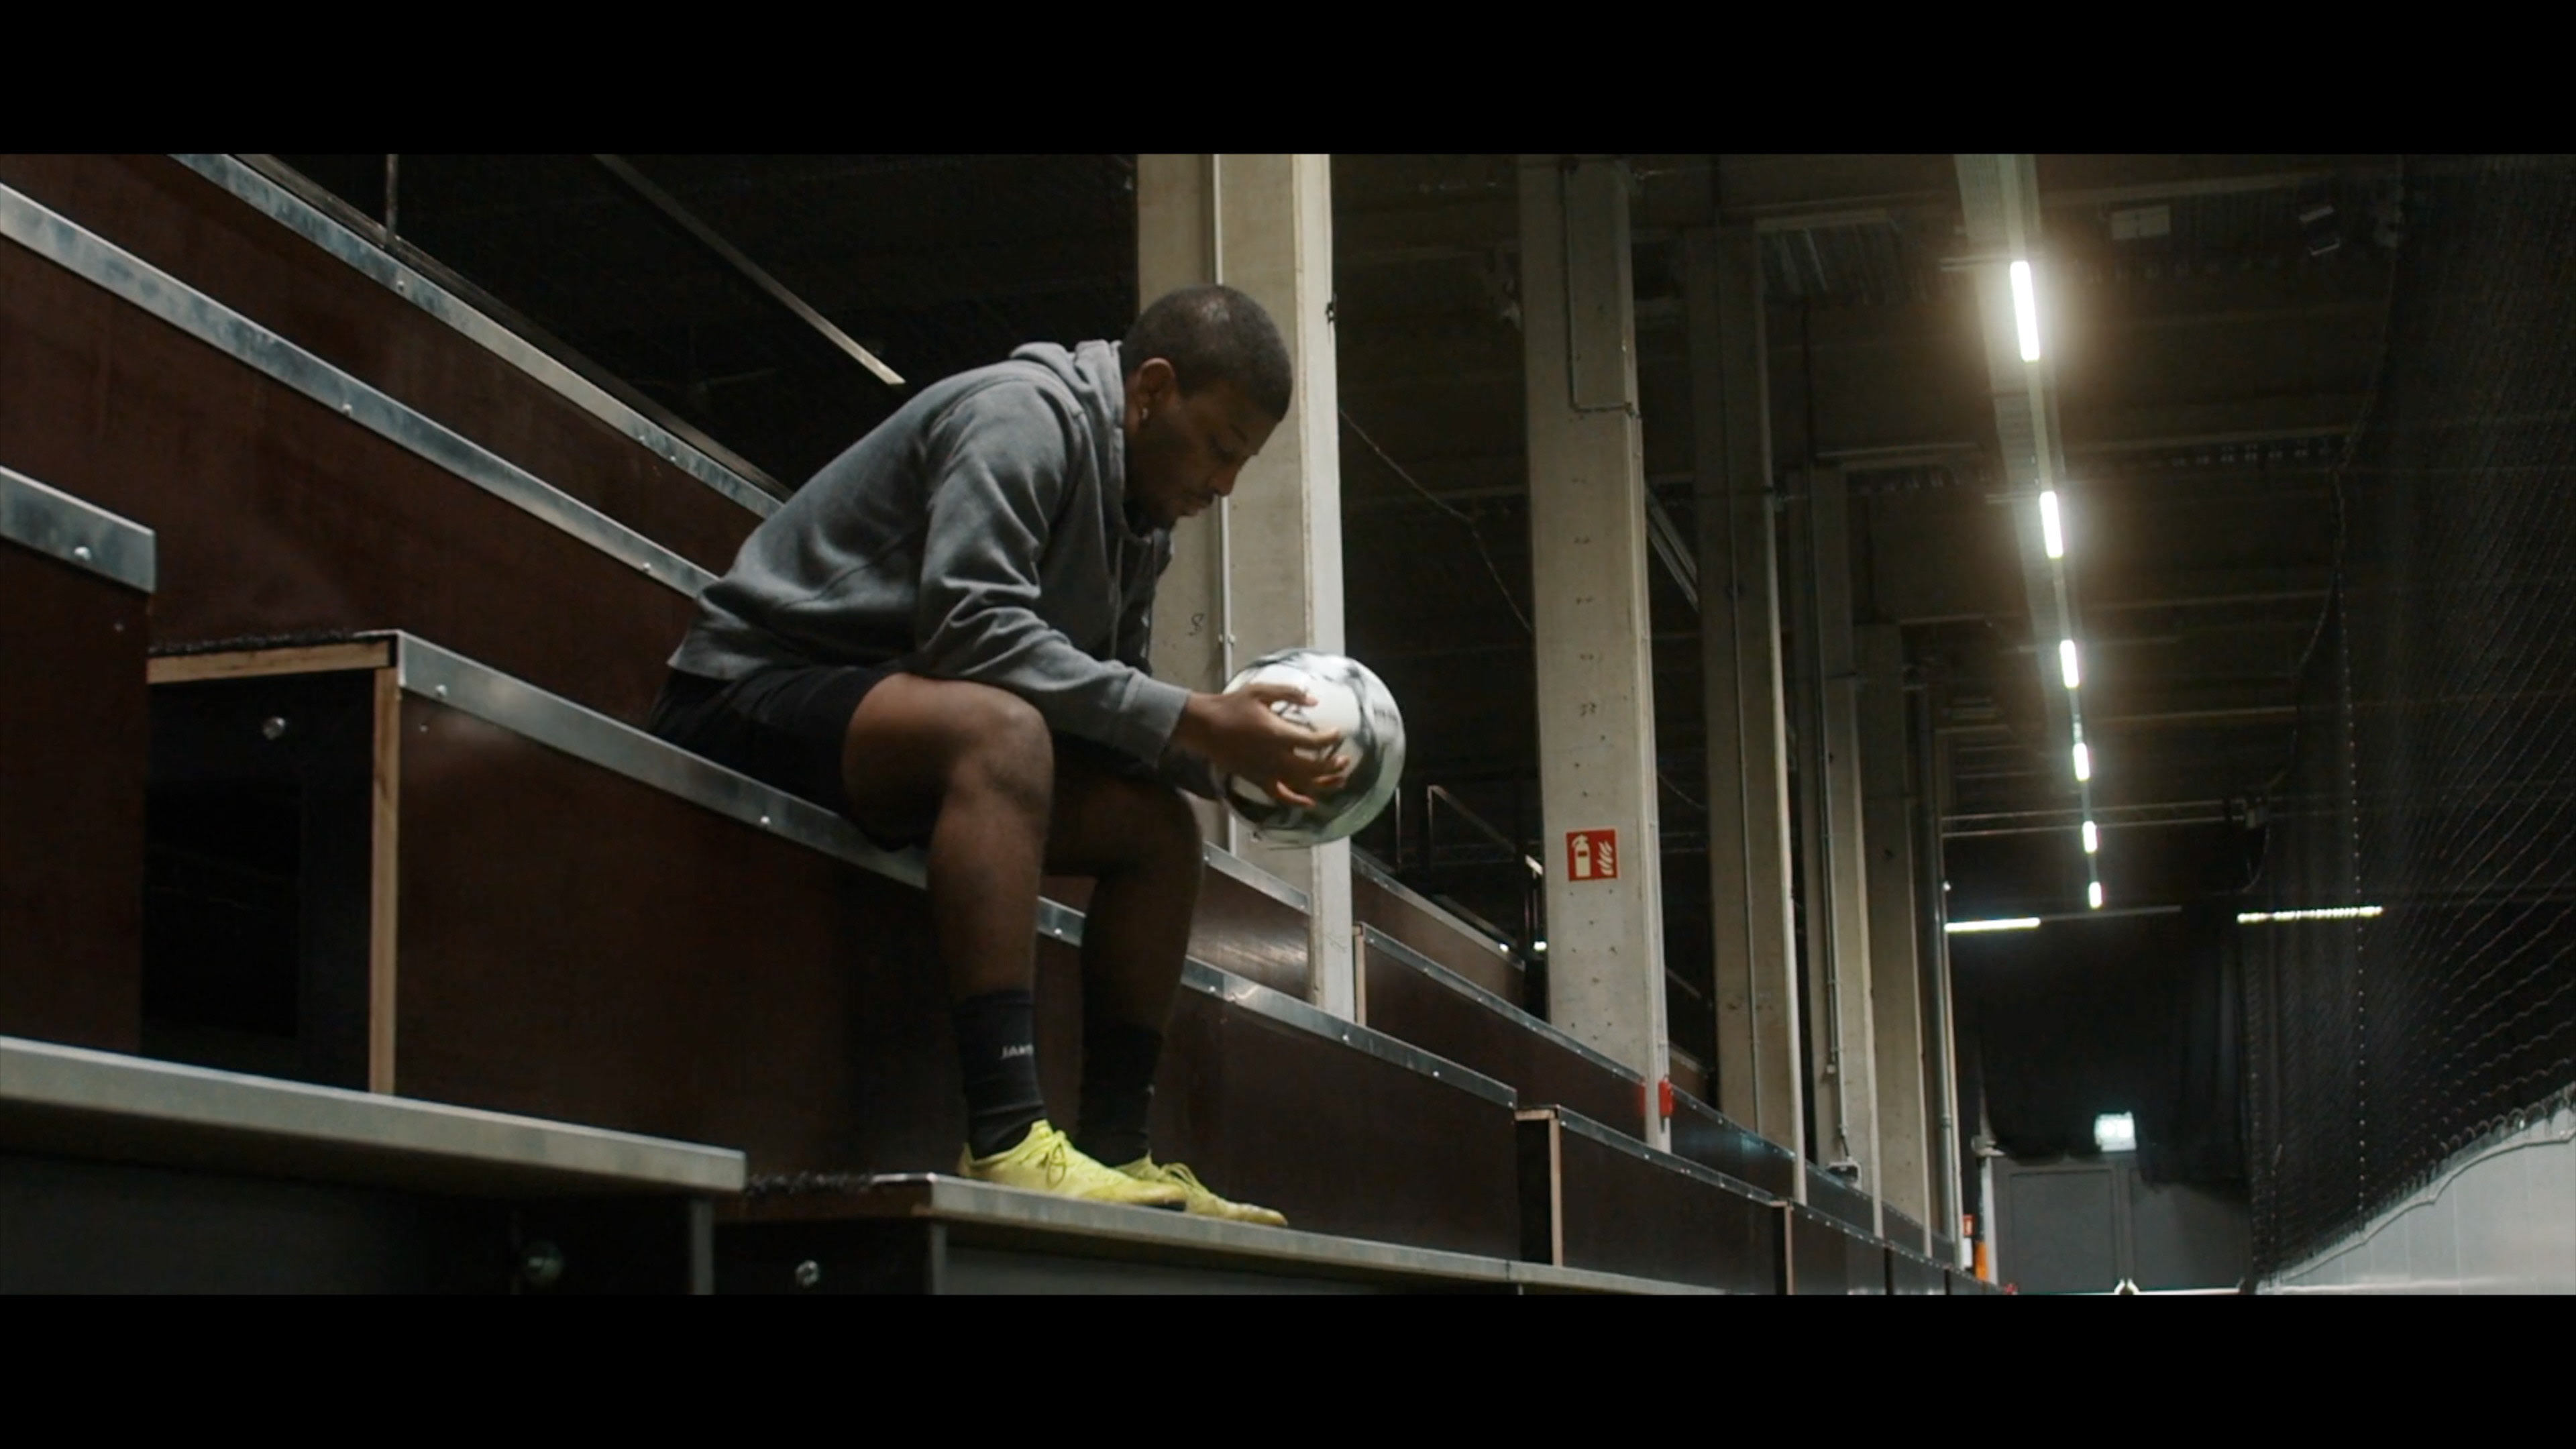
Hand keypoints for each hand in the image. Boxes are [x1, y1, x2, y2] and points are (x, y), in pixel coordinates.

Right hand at [1175, 682, 1353, 808]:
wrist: (1204, 726)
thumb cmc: (1232, 706)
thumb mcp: (1261, 691)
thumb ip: (1290, 693)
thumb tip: (1314, 700)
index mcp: (1279, 735)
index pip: (1314, 742)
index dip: (1331, 739)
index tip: (1338, 733)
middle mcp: (1276, 758)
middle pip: (1313, 768)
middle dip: (1333, 765)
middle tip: (1345, 760)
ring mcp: (1267, 772)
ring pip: (1302, 785)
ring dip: (1324, 784)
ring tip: (1340, 780)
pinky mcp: (1258, 780)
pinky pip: (1280, 796)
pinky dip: (1296, 801)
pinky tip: (1310, 803)